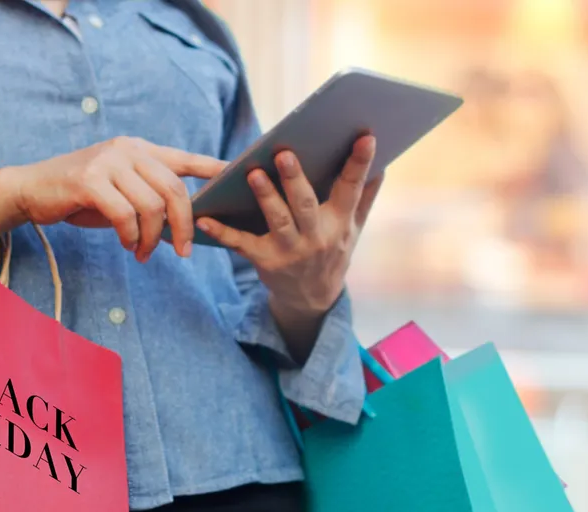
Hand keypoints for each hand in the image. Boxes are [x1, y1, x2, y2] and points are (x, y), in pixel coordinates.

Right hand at [0, 137, 225, 261]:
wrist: (31, 190)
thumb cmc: (79, 196)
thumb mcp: (119, 193)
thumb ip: (148, 200)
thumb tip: (182, 228)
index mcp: (139, 150)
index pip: (184, 158)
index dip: (212, 168)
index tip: (236, 176)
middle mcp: (127, 150)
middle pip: (174, 190)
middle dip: (183, 226)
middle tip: (182, 252)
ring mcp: (108, 162)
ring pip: (151, 205)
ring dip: (151, 238)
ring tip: (142, 253)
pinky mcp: (89, 181)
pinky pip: (125, 214)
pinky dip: (130, 236)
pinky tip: (127, 244)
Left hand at [196, 135, 382, 358]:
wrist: (313, 298)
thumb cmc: (333, 250)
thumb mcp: (353, 227)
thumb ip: (365, 195)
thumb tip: (382, 161)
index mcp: (340, 222)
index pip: (351, 188)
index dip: (359, 163)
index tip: (366, 136)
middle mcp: (317, 237)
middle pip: (305, 204)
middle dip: (295, 179)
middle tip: (284, 153)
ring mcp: (291, 251)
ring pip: (277, 221)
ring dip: (264, 197)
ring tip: (252, 173)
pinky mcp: (266, 261)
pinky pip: (241, 245)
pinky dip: (222, 232)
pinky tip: (205, 218)